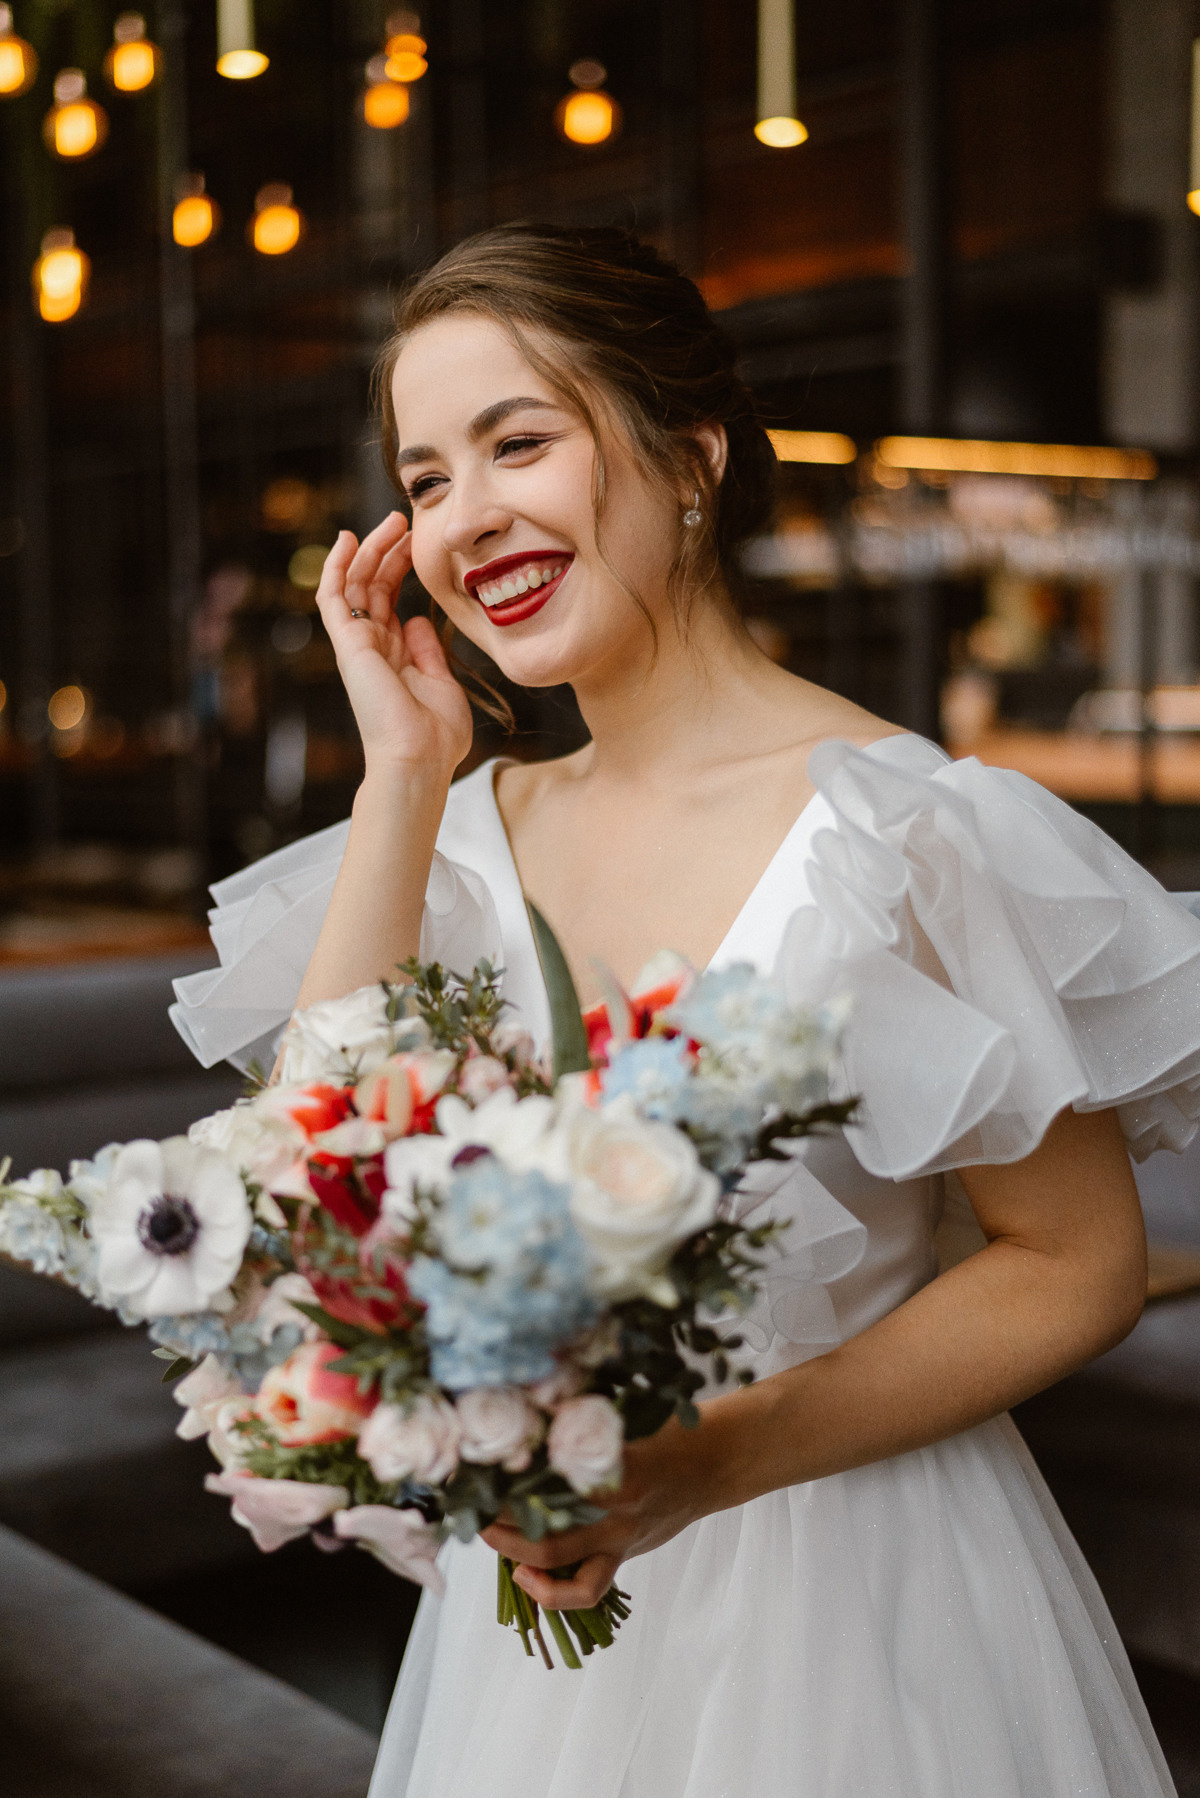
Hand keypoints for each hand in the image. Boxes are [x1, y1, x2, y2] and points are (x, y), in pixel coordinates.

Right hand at [315, 514, 472, 778]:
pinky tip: (347, 539)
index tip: (418, 543)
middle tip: (406, 522)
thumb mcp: (441, 683)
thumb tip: (420, 619)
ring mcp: (357, 644)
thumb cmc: (435, 736)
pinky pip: (332, 597)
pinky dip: (334, 566)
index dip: (401, 569)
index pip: (390, 602)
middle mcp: (372, 647)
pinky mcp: (347, 643)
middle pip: (373, 587)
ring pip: (354, 584)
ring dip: (370, 550)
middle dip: (388, 552)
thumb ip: (428, 651)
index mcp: (394, 656)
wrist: (418, 759)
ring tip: (391, 521)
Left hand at [481, 1416, 718, 1610]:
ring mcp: (619, 1539)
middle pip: (548, 1521)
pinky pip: (585, 1589)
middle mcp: (617, 1510)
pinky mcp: (622, 1556)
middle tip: (477, 1498)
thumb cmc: (664, 1431)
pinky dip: (551, 1591)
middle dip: (504, 1515)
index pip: (555, 1474)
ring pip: (559, 1561)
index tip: (484, 1461)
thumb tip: (528, 1411)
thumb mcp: (626, 1417)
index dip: (515, 1472)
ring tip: (491, 1534)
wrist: (712, 1464)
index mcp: (619, 1467)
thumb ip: (581, 1424)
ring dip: (516, 1551)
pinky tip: (524, 1575)